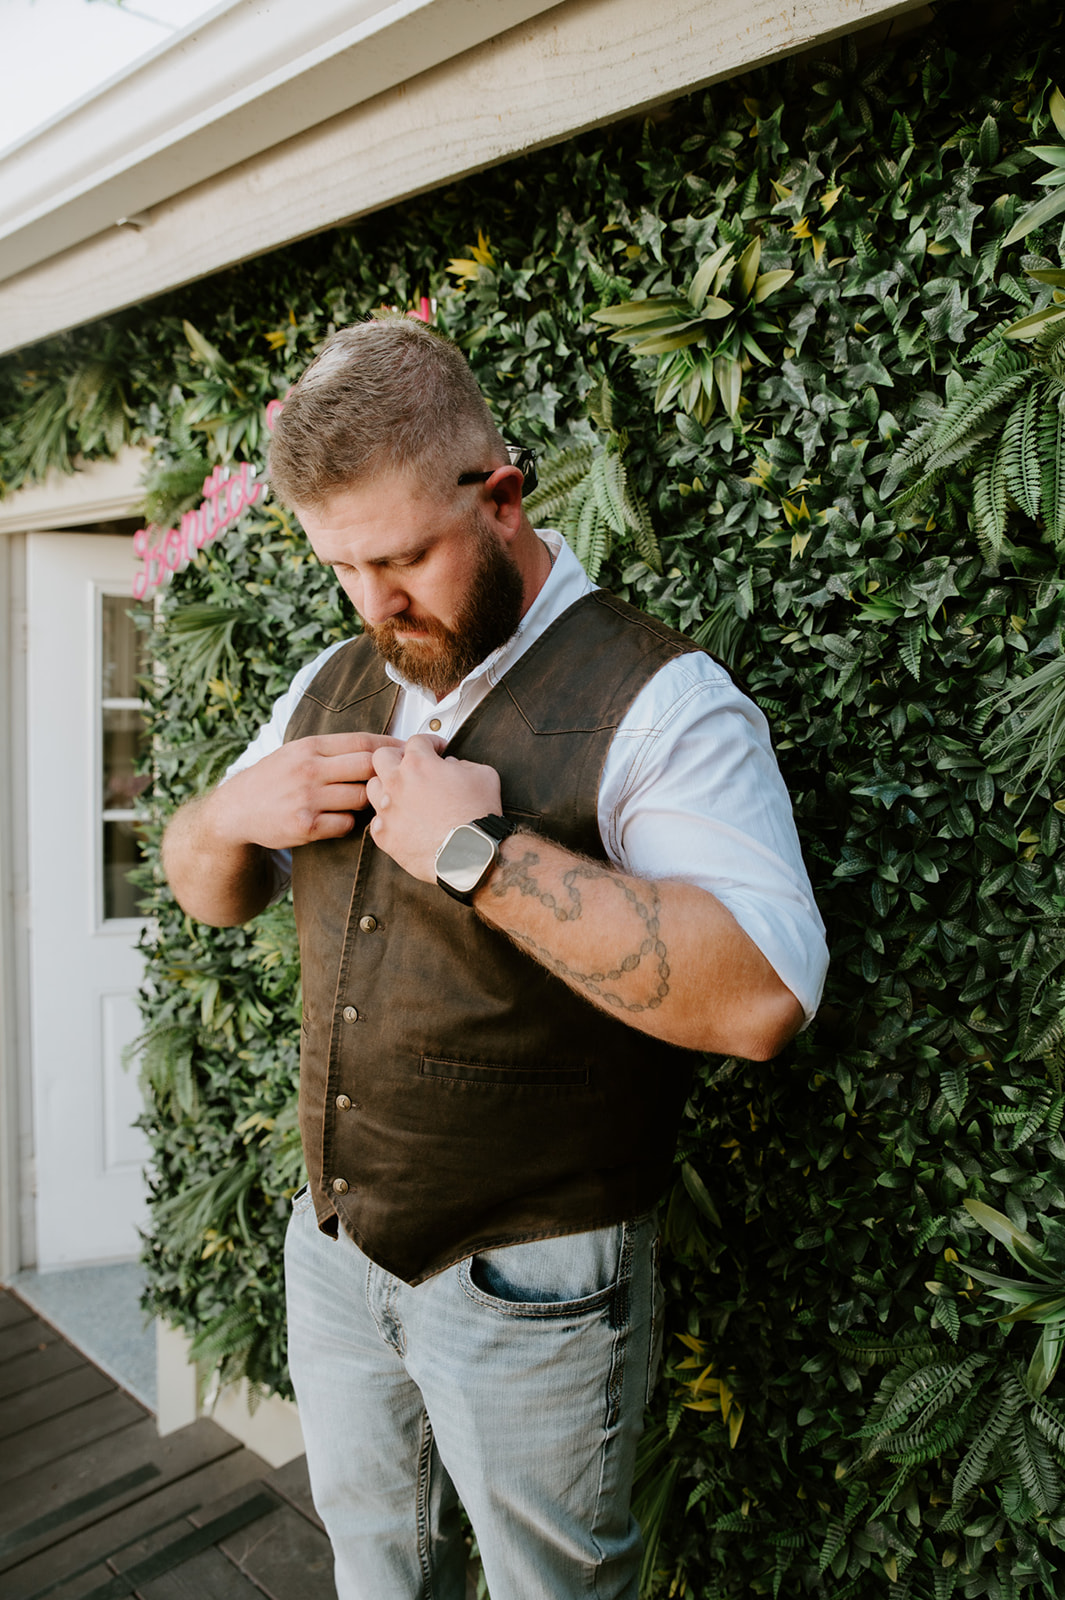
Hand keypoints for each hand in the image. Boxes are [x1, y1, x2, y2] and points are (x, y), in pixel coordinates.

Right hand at [210, 732, 403, 849]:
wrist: (235, 810)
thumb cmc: (274, 779)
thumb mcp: (296, 753)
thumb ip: (332, 750)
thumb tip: (379, 748)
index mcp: (309, 747)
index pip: (362, 742)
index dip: (391, 747)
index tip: (409, 751)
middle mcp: (309, 770)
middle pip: (368, 767)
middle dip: (388, 774)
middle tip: (401, 781)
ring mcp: (307, 798)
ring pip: (361, 797)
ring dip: (369, 801)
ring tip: (365, 802)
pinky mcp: (306, 826)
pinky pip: (346, 824)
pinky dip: (349, 823)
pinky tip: (339, 819)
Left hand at [366, 735, 502, 880]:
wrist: (471, 855)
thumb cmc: (477, 818)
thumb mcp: (483, 775)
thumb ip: (463, 763)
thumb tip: (453, 766)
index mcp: (419, 764)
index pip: (416, 740)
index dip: (429, 743)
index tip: (435, 750)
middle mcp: (397, 784)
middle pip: (381, 757)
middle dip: (397, 757)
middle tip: (411, 766)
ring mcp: (387, 810)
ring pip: (372, 787)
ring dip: (386, 787)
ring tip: (402, 795)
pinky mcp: (384, 836)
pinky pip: (376, 822)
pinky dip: (387, 820)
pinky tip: (402, 822)